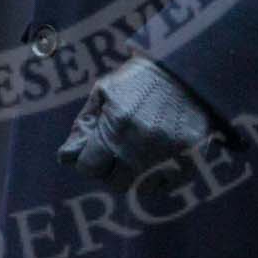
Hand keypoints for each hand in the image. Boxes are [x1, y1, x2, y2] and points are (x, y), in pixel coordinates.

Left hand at [57, 57, 215, 190]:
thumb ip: (84, 125)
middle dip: (112, 170)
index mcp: (117, 125)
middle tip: (119, 150)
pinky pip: (168, 187)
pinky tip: (161, 154)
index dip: (89, 159)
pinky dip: (161, 176)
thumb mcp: (104, 92)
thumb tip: (66, 158)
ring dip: (136, 175)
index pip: (89, 167)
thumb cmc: (140, 79)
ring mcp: (169, 156)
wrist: (187, 69)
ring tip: (141, 150)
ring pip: (141, 188)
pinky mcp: (191, 162)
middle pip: (115, 183)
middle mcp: (141, 146)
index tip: (96, 149)